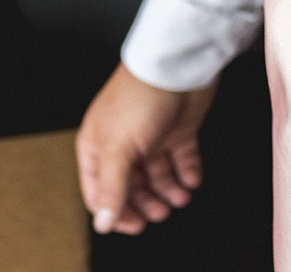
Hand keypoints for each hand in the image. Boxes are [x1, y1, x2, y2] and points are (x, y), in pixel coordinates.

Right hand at [76, 64, 217, 235]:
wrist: (178, 64)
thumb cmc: (140, 97)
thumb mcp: (119, 148)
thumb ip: (112, 187)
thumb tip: (103, 222)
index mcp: (98, 146)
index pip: (100, 190)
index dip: (116, 211)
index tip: (134, 225)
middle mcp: (123, 144)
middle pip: (131, 185)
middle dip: (145, 202)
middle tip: (161, 213)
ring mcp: (152, 137)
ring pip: (158, 175)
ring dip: (168, 190)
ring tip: (180, 198)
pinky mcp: (179, 130)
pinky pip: (182, 159)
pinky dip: (188, 172)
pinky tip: (192, 180)